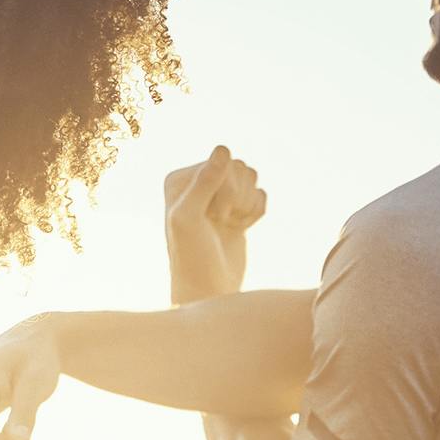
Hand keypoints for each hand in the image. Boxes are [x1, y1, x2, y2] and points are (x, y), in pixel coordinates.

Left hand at [164, 146, 266, 302]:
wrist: (210, 290)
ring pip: (251, 177)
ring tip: (230, 224)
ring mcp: (217, 195)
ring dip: (247, 204)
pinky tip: (240, 227)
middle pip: (239, 167)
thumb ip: (204, 181)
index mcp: (179, 178)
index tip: (212, 217)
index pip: (222, 162)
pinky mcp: (235, 209)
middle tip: (222, 221)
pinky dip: (256, 212)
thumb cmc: (192, 256)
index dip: (225, 190)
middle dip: (238, 197)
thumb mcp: (190, 218)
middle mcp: (196, 182)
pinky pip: (260, 194)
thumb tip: (223, 149)